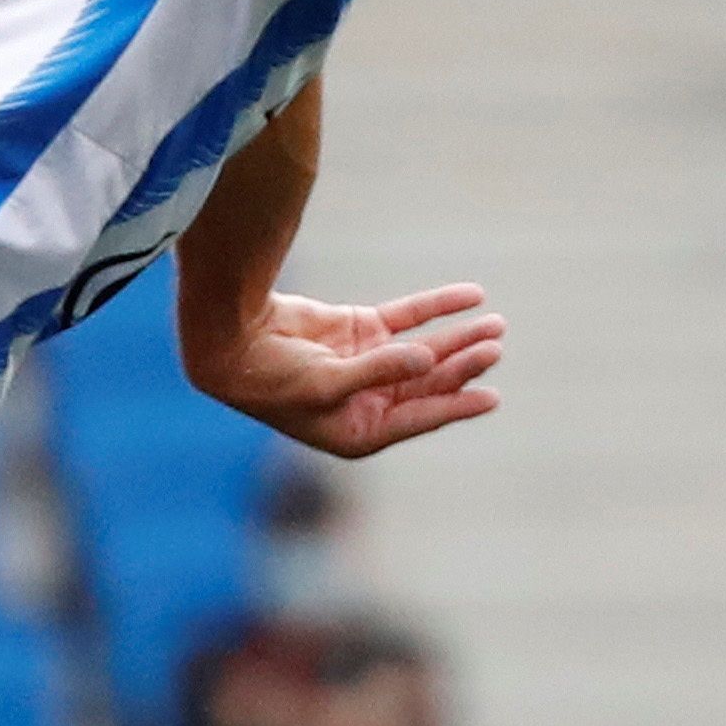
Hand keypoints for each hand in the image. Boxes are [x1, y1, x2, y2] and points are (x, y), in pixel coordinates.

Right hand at [189, 282, 504, 459]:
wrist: (230, 343)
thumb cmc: (272, 379)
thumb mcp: (327, 383)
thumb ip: (381, 369)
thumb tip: (430, 356)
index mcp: (359, 430)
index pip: (418, 417)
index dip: (456, 405)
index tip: (491, 397)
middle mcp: (367, 400)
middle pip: (428, 380)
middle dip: (463, 363)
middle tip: (493, 346)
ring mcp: (366, 362)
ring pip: (425, 349)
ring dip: (458, 336)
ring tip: (495, 325)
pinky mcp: (359, 330)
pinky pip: (408, 316)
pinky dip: (438, 306)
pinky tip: (471, 296)